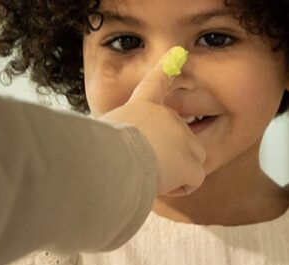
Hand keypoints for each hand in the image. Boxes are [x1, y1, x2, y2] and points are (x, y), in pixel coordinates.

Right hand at [101, 48, 206, 196]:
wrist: (111, 162)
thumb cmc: (96, 154)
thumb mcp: (99, 136)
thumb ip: (114, 139)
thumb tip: (94, 156)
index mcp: (140, 106)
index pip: (155, 83)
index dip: (166, 67)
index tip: (178, 52)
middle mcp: (166, 116)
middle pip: (181, 138)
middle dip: (170, 156)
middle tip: (144, 166)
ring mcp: (182, 137)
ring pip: (193, 160)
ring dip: (177, 173)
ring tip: (151, 176)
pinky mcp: (191, 162)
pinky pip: (194, 180)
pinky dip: (180, 188)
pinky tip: (160, 184)